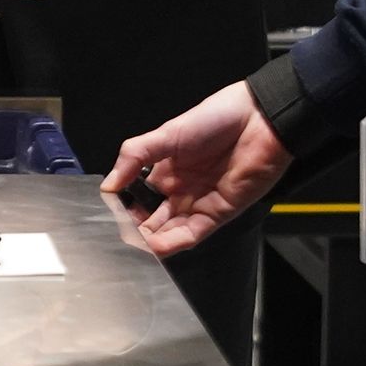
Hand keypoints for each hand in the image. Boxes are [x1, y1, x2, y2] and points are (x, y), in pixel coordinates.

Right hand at [102, 81, 291, 257]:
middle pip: (152, 219)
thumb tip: (108, 185)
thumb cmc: (216, 119)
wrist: (259, 121)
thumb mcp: (167, 133)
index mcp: (165, 170)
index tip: (106, 214)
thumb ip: (135, 156)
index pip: (138, 198)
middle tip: (115, 235)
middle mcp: (180, 190)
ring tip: (132, 244)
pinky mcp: (218, 214)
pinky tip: (156, 246)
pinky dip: (173, 243)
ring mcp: (198, 203)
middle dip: (134, 228)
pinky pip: (191, 234)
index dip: (123, 208)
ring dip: (151, 240)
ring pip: (168, 231)